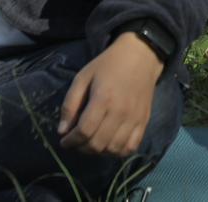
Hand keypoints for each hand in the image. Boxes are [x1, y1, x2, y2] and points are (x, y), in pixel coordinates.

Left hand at [58, 33, 163, 157]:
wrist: (141, 56)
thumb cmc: (108, 64)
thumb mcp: (83, 77)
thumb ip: (70, 104)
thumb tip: (62, 130)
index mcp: (103, 99)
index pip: (84, 131)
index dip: (70, 141)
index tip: (64, 140)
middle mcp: (120, 112)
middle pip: (98, 144)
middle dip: (81, 148)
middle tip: (76, 142)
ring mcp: (134, 118)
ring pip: (113, 150)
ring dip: (99, 151)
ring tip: (92, 142)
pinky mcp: (144, 121)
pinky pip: (131, 147)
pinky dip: (118, 152)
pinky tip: (110, 143)